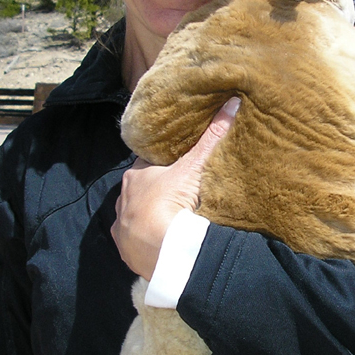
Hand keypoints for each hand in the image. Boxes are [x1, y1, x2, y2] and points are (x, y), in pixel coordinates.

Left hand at [111, 97, 239, 278]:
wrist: (163, 249)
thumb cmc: (172, 201)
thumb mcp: (194, 166)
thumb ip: (212, 137)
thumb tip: (231, 102)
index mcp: (135, 176)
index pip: (148, 162)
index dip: (163, 162)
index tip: (179, 162)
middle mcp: (123, 200)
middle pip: (142, 190)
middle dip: (157, 191)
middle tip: (181, 193)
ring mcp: (122, 228)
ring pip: (137, 216)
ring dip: (151, 218)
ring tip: (174, 220)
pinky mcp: (126, 251)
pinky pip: (136, 243)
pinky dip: (148, 242)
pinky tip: (163, 242)